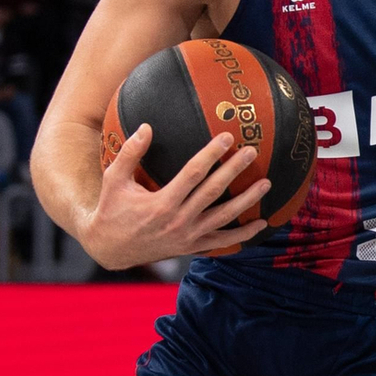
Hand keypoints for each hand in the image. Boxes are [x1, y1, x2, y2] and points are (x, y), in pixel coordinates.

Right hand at [84, 125, 270, 268]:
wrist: (109, 248)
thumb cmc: (111, 209)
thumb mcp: (114, 179)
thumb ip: (130, 153)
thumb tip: (147, 127)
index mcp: (162, 203)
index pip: (193, 173)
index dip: (211, 154)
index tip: (226, 138)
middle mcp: (178, 221)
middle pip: (214, 192)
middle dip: (234, 170)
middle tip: (252, 152)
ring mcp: (187, 237)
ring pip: (224, 217)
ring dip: (247, 201)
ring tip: (266, 184)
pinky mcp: (191, 248)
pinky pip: (221, 242)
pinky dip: (242, 235)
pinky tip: (261, 225)